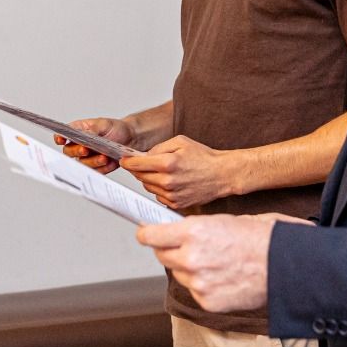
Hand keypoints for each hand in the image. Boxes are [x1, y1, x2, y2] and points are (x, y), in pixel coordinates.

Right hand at [55, 118, 134, 173]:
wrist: (130, 139)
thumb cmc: (115, 129)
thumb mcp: (103, 124)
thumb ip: (91, 129)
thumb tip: (82, 134)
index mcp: (78, 132)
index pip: (63, 135)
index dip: (59, 138)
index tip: (61, 139)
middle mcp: (79, 146)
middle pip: (69, 152)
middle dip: (76, 151)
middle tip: (85, 149)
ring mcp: (87, 158)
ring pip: (82, 163)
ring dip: (92, 161)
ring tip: (104, 157)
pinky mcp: (97, 167)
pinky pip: (95, 171)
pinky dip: (102, 167)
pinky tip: (109, 162)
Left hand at [120, 136, 238, 209]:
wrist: (222, 174)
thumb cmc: (204, 157)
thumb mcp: (180, 142)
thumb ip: (159, 148)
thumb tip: (144, 156)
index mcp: (168, 163)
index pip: (137, 164)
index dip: (127, 162)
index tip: (124, 160)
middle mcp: (168, 181)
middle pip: (140, 177)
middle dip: (138, 170)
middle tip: (142, 164)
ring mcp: (172, 195)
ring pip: (148, 187)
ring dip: (149, 179)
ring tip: (160, 172)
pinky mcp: (176, 204)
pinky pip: (158, 196)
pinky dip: (159, 189)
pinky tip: (169, 182)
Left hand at [136, 214, 276, 312]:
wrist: (286, 266)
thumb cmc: (263, 239)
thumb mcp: (226, 220)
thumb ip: (197, 227)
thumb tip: (177, 229)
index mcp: (193, 231)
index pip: (150, 236)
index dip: (148, 234)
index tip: (147, 233)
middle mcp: (191, 258)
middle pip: (161, 256)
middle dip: (169, 250)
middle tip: (185, 246)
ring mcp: (198, 282)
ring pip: (179, 274)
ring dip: (187, 268)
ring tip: (213, 261)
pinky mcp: (207, 302)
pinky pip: (195, 291)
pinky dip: (203, 285)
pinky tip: (221, 276)